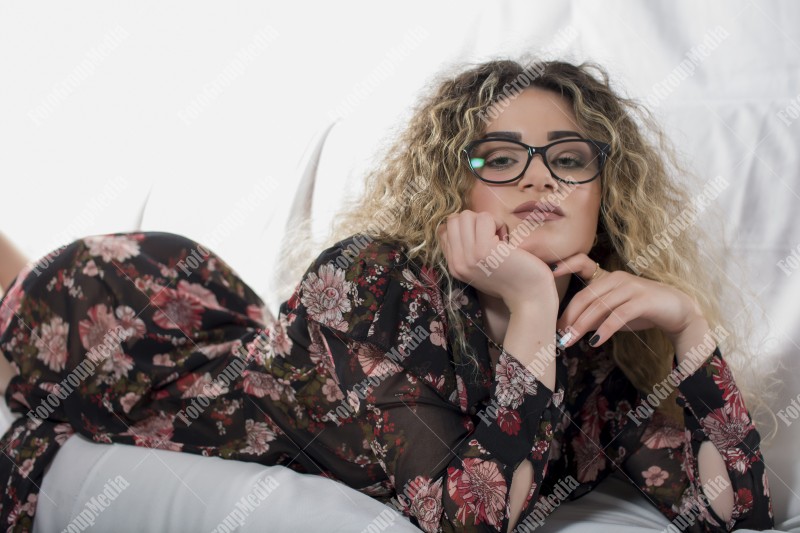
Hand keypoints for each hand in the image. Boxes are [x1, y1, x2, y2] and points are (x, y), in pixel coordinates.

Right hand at [436, 210, 556, 309]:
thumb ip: (466, 250)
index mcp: (454, 266)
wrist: (529, 296)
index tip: (482, 240)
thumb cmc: (511, 279)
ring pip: (466, 216)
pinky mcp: (483, 249)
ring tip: (498, 238)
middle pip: (453, 220)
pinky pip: (484, 218)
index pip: (444, 231)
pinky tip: (505, 240)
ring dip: (486, 221)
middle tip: (491, 236)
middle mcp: (457, 262)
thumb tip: (461, 223)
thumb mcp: (479, 267)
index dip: (465, 228)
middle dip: (474, 221)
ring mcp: (469, 256)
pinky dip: (497, 222)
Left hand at [552, 252, 704, 347]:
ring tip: (570, 340)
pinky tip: (595, 342)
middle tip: (558, 334)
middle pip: (585, 295)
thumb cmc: (642, 311)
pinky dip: (605, 330)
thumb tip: (568, 328)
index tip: (548, 273)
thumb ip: (593, 316)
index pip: (582, 262)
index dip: (565, 264)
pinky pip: (618, 315)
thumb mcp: (613, 313)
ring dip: (581, 326)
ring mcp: (630, 287)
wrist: (678, 312)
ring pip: (599, 306)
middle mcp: (617, 278)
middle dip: (569, 316)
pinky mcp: (642, 301)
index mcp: (608, 277)